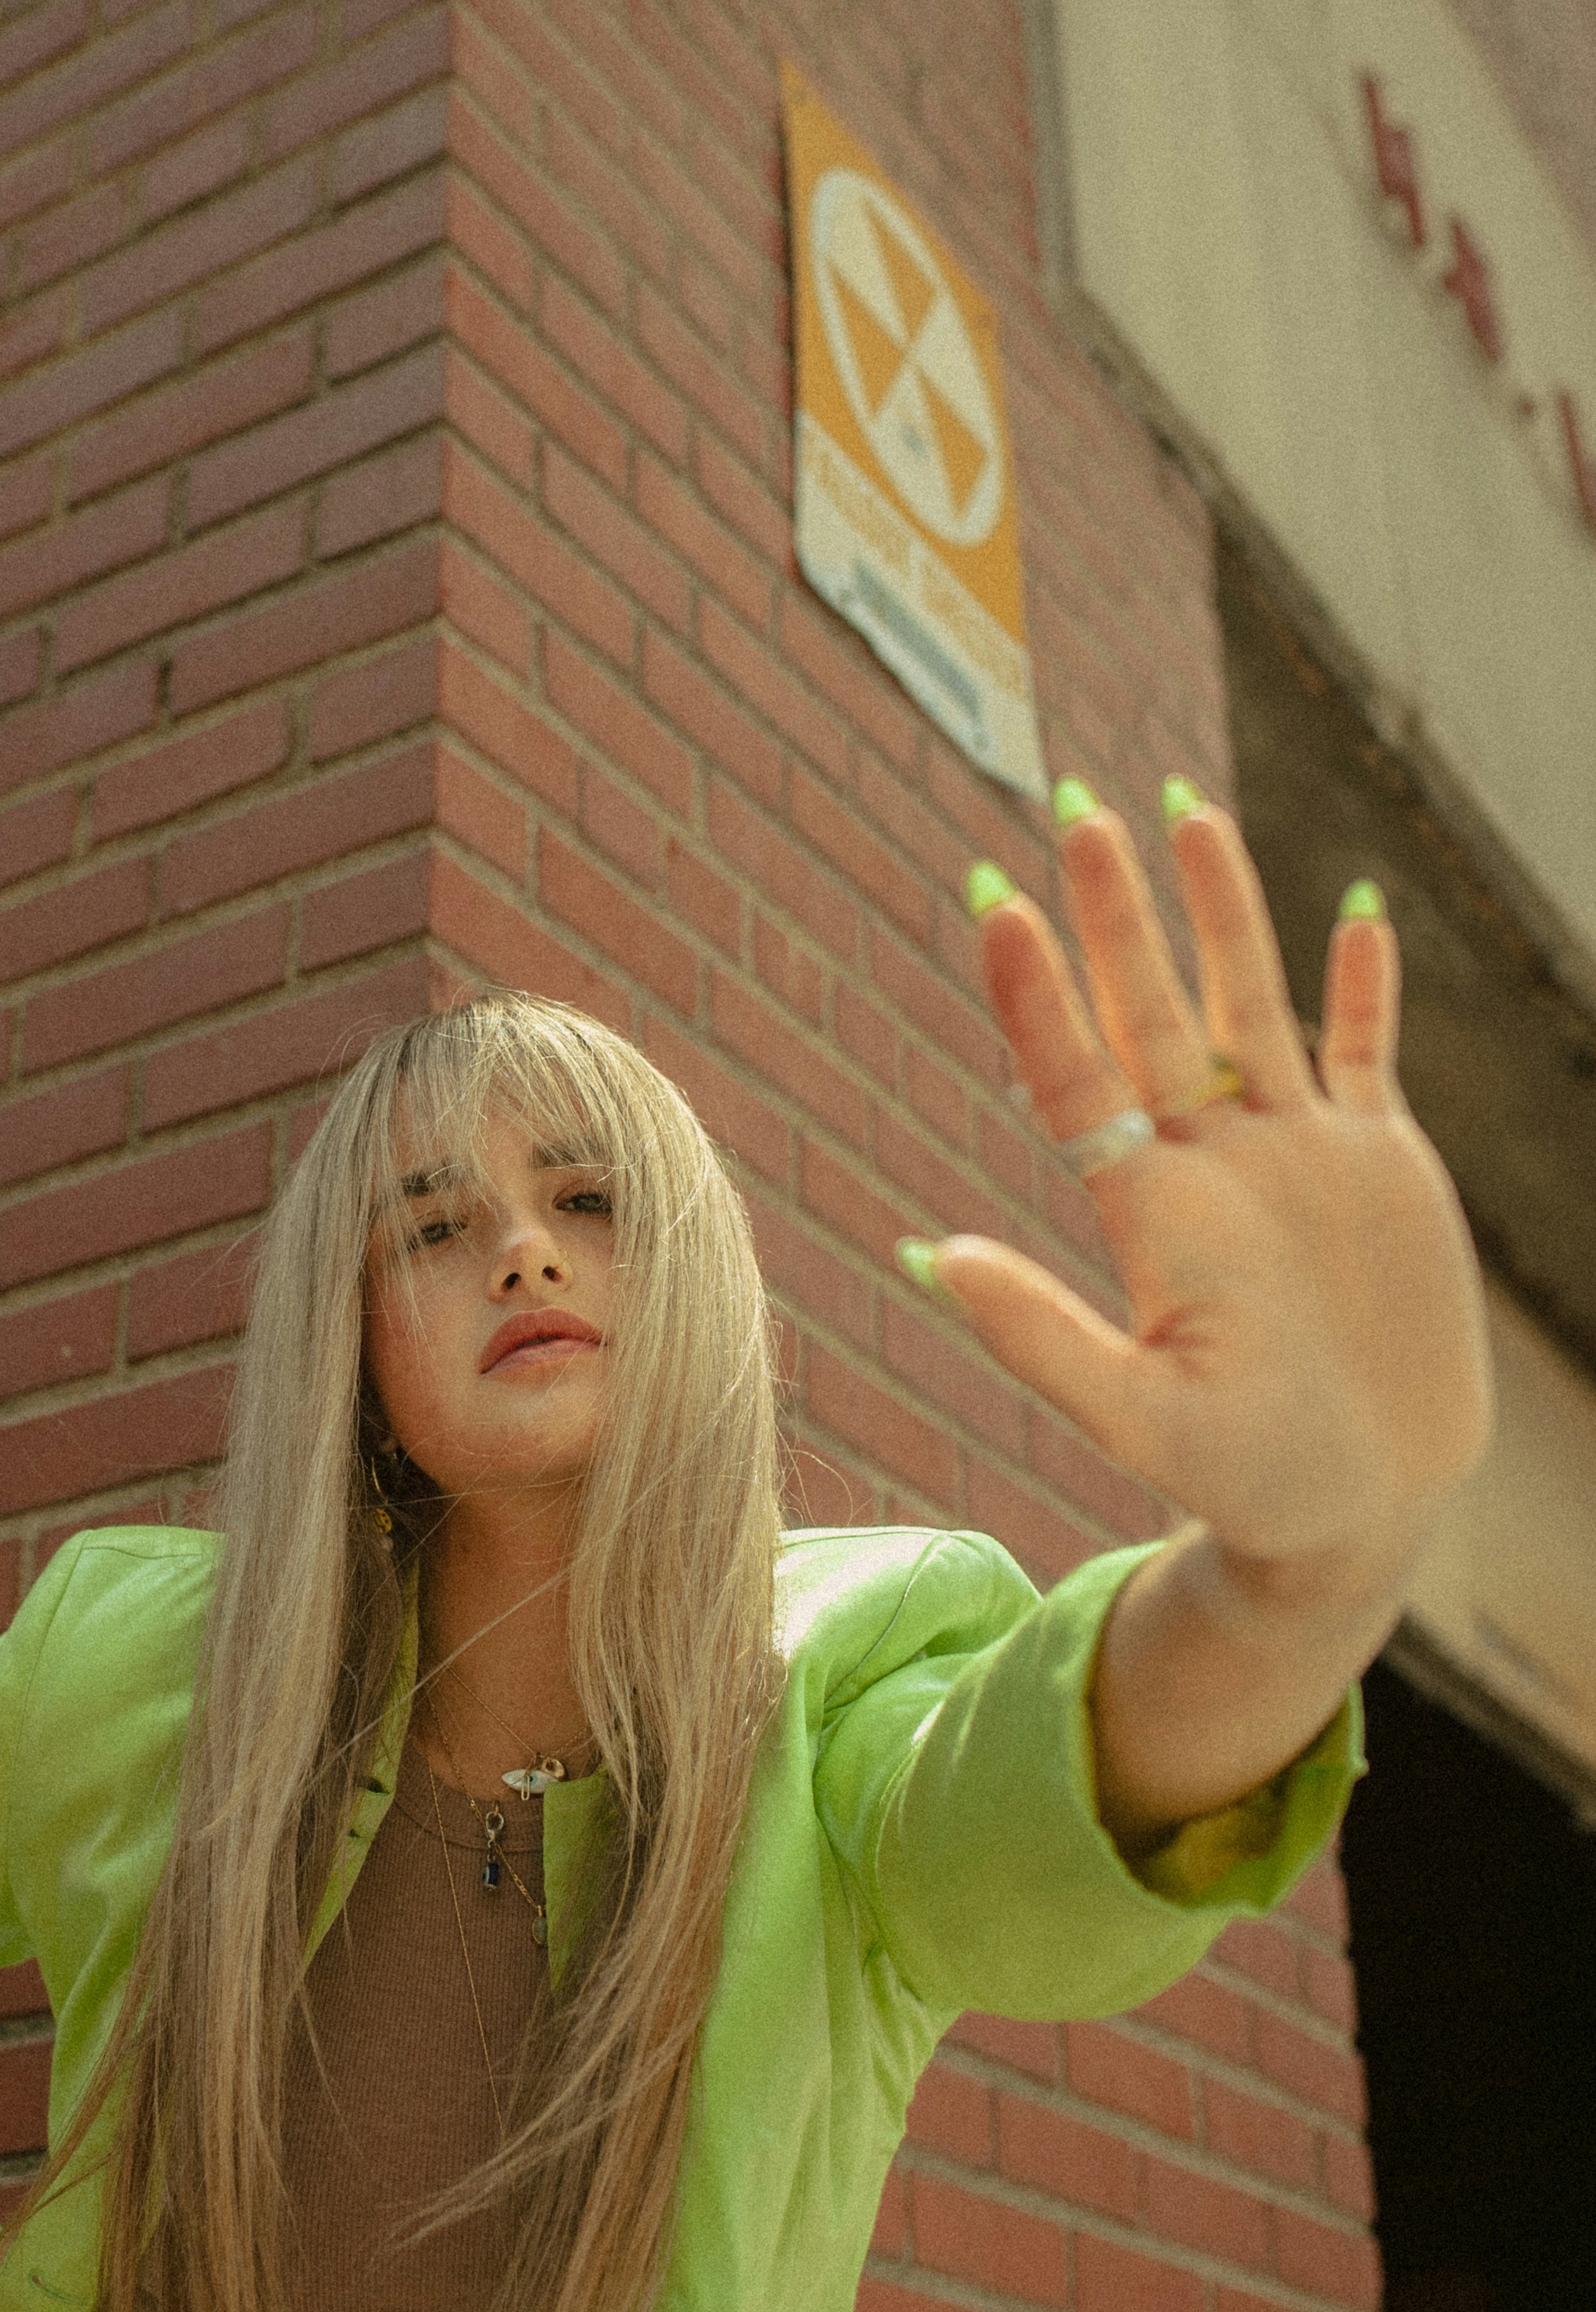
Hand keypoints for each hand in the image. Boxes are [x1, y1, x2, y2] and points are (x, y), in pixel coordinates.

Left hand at [926, 788, 1490, 1579]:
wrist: (1358, 1506)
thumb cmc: (1243, 1476)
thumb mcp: (1137, 1416)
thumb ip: (1039, 1335)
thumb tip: (931, 1259)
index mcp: (1151, 1212)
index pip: (1079, 1075)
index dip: (1037, 993)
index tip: (996, 906)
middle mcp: (1214, 1164)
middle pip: (1155, 1011)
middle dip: (1119, 912)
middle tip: (1075, 805)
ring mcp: (1298, 1155)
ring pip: (1252, 1002)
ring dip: (1221, 912)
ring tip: (1184, 813)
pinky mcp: (1380, 1166)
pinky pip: (1368, 1051)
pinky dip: (1367, 984)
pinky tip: (1356, 906)